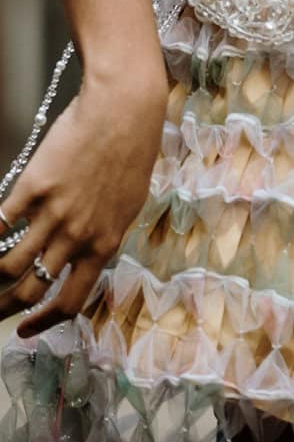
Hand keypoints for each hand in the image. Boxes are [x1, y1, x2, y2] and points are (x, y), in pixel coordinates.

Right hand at [0, 74, 166, 334]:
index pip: (70, 301)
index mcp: (105, 244)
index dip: (43, 322)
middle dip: (6, 309)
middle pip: (32, 289)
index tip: (24, 331)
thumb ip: (103, 234)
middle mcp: (77, 236)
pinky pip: (0, 223)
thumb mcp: (127, 205)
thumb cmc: (132, 153)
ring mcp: (53, 213)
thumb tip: (83, 255)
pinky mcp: (33, 187)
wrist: (124, 111)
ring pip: (10, 264)